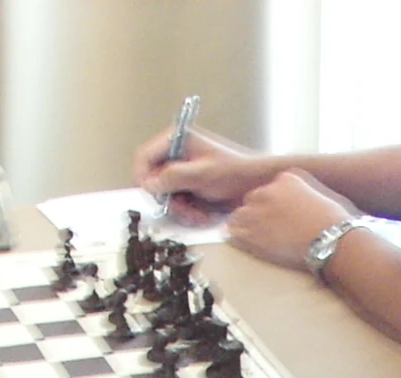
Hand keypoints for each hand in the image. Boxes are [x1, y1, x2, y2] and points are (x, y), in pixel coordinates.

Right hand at [133, 125, 276, 221]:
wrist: (258, 184)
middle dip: (168, 199)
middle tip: (184, 209)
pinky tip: (203, 214)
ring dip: (181, 209)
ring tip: (199, 214)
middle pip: (153, 179)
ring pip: (166, 195)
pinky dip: (189, 211)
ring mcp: (183, 171)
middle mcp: (176, 154)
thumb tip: (149, 184)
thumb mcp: (202, 174)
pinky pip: (179, 202)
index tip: (151, 194)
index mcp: (177, 140)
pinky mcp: (190, 186)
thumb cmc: (235, 172)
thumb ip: (173, 176)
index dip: (143, 175)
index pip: (145, 155)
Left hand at [226, 171, 357, 271]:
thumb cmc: (335, 223)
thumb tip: (302, 199)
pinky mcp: (251, 234)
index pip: (270, 187)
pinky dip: (238, 238)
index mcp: (286, 179)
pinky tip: (249, 244)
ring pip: (240, 215)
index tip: (281, 214)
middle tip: (272, 228)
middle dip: (259, 212)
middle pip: (252, 199)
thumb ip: (305, 192)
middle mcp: (268, 192)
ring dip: (247, 225)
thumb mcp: (322, 196)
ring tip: (261, 237)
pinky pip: (233, 233)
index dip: (273, 202)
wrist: (333, 241)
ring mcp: (257, 213)